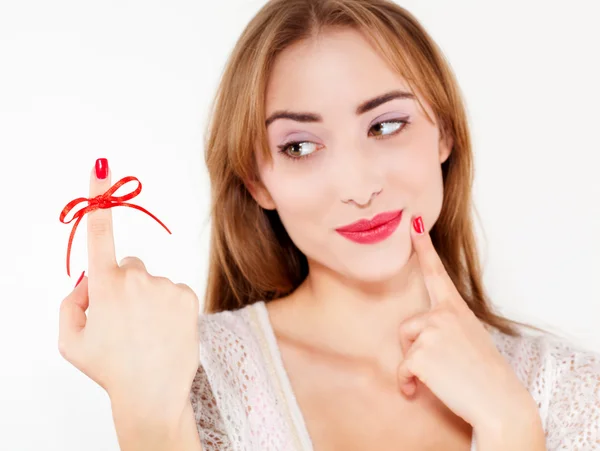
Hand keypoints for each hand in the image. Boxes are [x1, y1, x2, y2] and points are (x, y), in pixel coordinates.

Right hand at [58, 160, 199, 424]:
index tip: (103, 166)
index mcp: (105, 284)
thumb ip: (71, 301)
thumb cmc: (109, 369)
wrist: (152, 395)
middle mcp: (138, 278)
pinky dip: (167, 305)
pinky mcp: (187, 295)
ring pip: (152, 280)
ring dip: (147, 299)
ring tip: (146, 332)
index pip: (100, 233)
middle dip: (123, 284)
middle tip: (124, 320)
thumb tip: (87, 279)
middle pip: (128, 266)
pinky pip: (172, 291)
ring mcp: (166, 286)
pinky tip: (164, 330)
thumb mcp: (70, 339)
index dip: (98, 198)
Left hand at [395, 215, 539, 433]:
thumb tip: (423, 332)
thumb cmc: (484, 373)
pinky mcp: (420, 352)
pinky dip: (408, 384)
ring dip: (415, 367)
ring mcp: (431, 331)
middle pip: (408, 327)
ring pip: (406, 348)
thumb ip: (446, 325)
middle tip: (443, 366)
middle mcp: (442, 314)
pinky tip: (419, 391)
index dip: (423, 247)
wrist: (499, 402)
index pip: (436, 272)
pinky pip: (402, 369)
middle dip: (415, 349)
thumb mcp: (469, 337)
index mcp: (456, 308)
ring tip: (440, 377)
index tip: (413, 223)